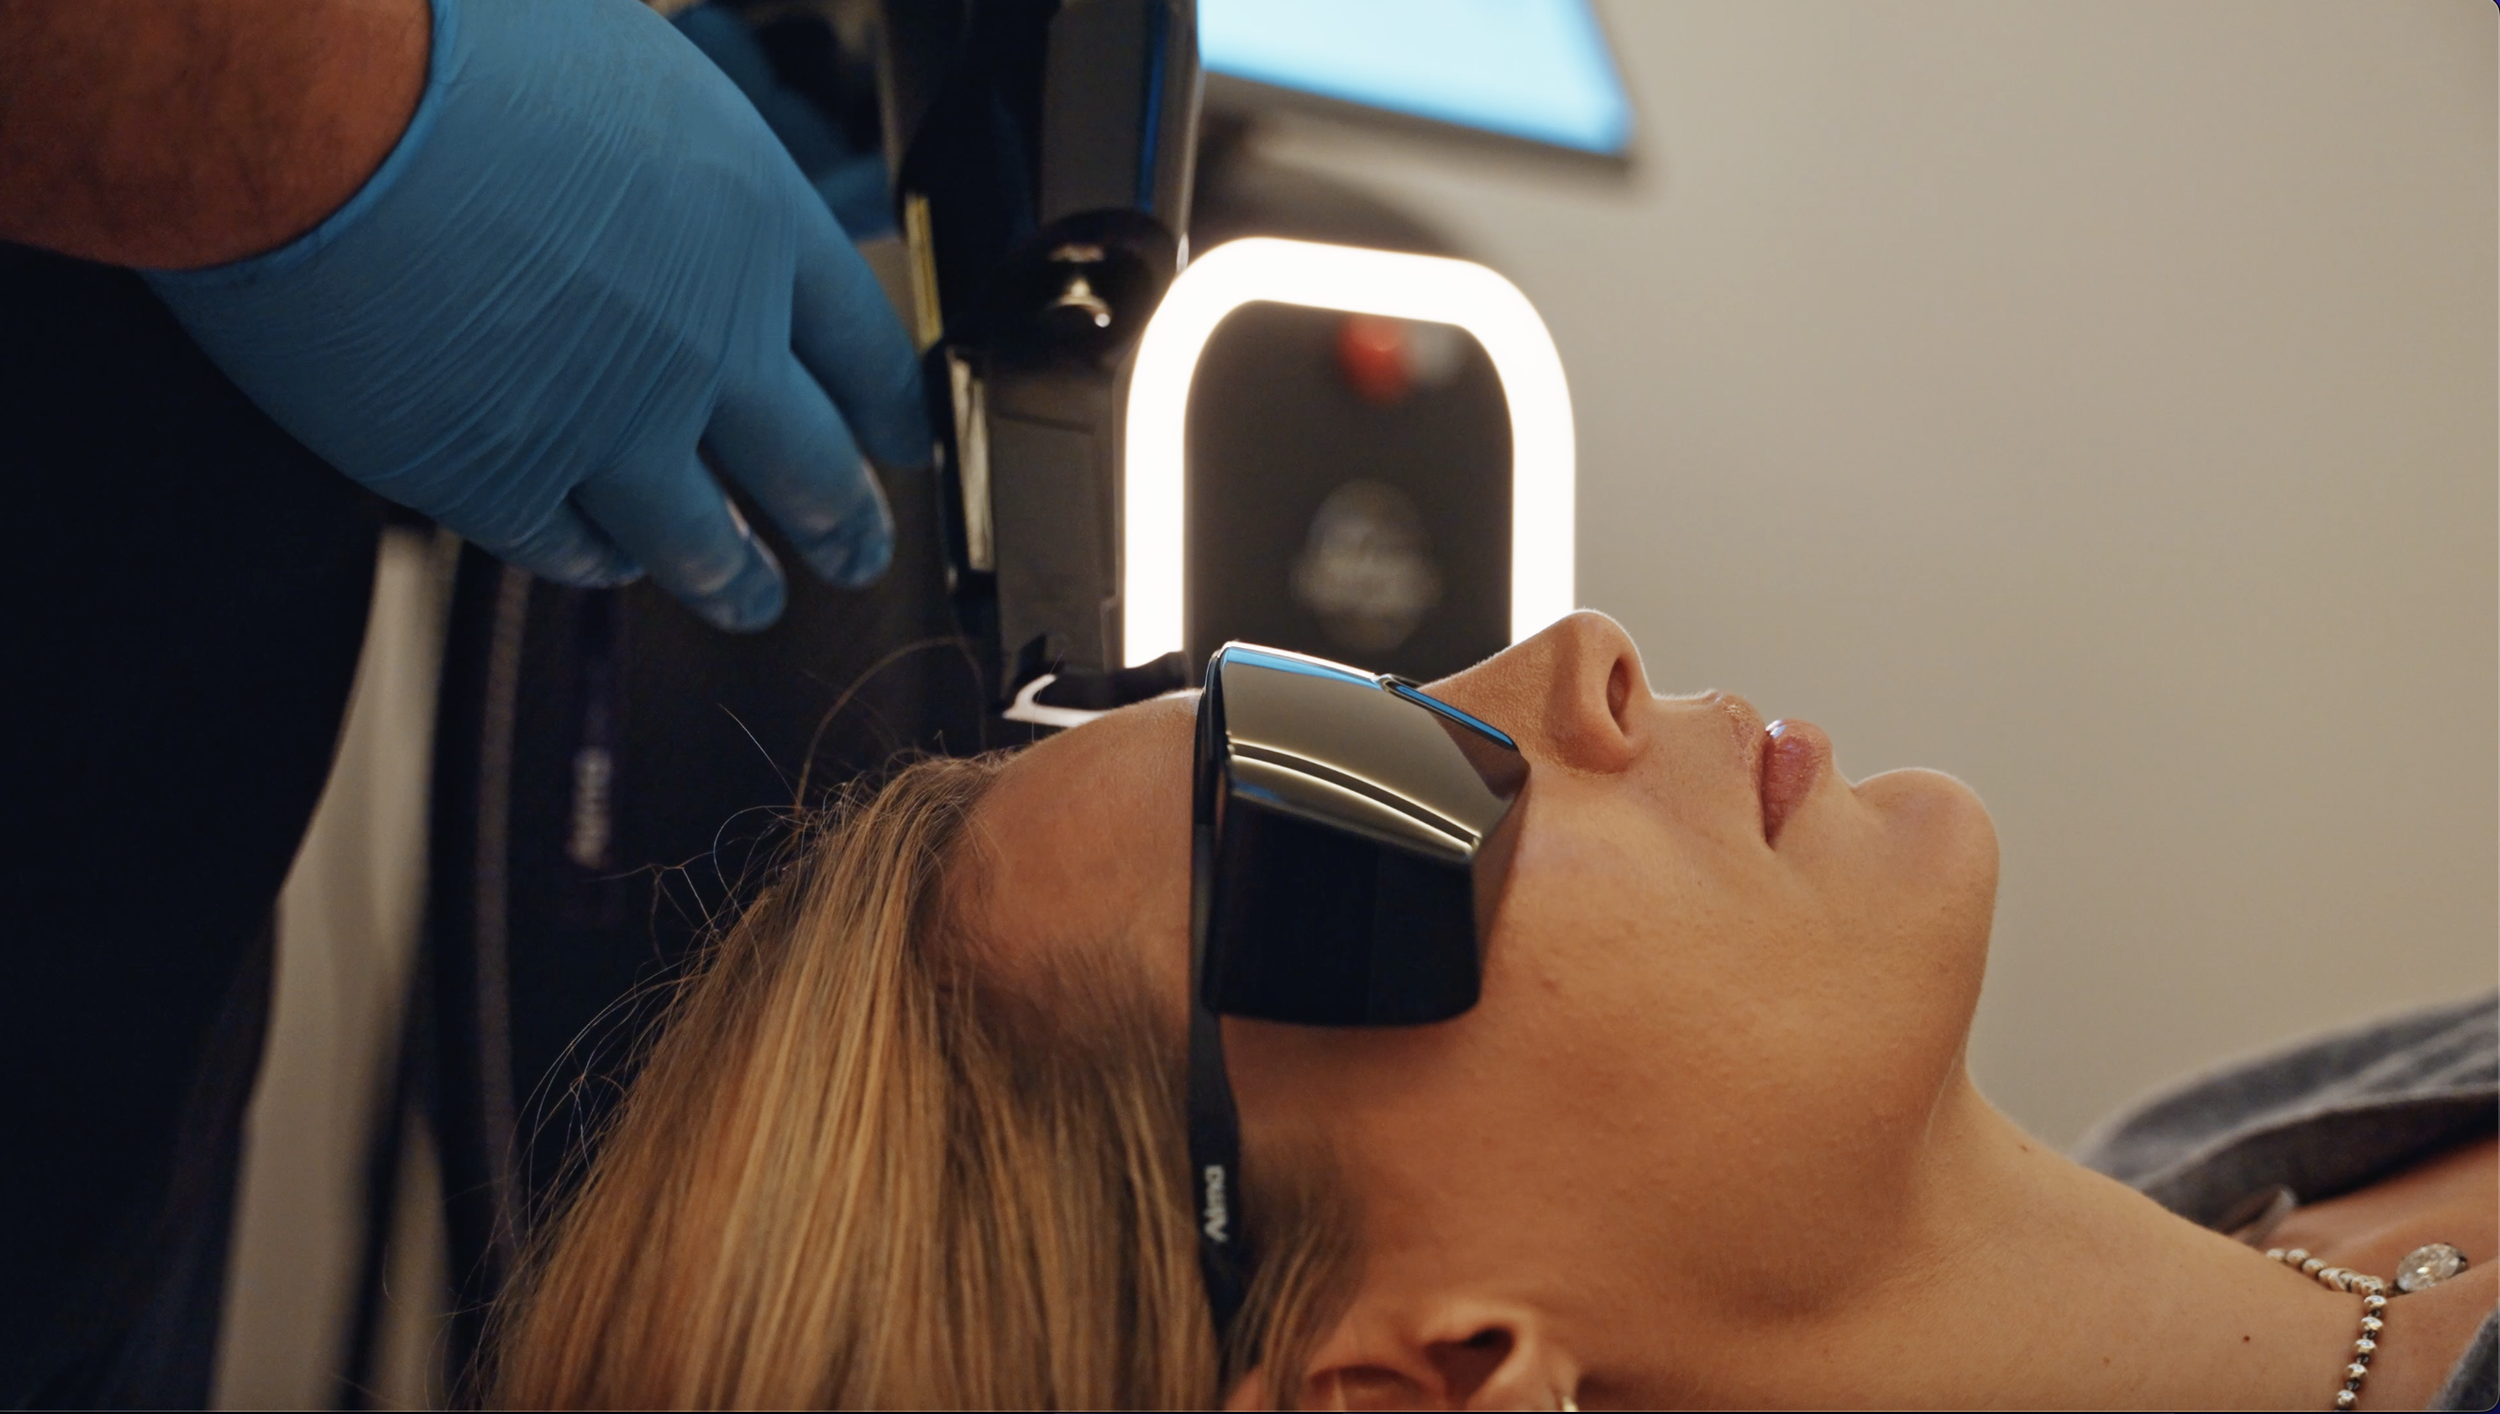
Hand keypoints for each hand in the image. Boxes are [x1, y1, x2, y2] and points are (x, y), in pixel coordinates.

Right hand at [143, 0, 927, 629]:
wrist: (314, 105)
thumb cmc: (450, 42)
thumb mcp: (621, 67)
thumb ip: (671, 165)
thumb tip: (672, 186)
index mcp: (754, 223)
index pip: (863, 345)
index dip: (889, 409)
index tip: (902, 445)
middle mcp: (709, 343)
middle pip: (812, 467)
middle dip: (845, 522)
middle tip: (856, 553)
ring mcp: (610, 427)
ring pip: (708, 544)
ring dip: (736, 580)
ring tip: (754, 601)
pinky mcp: (502, 481)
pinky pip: (570, 551)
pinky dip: (595, 562)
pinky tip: (602, 563)